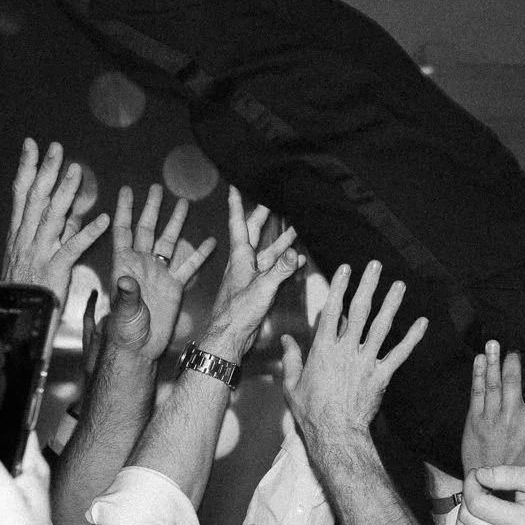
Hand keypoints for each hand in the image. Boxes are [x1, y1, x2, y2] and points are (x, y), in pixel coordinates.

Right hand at [3, 140, 111, 299]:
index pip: (22, 193)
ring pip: (51, 217)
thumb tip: (73, 212)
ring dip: (64, 193)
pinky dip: (86, 232)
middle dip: (46, 170)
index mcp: (19, 233)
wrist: (14, 319)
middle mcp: (26, 238)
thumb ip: (55, 233)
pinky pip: (72, 247)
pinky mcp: (54, 269)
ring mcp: (39, 252)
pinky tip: (101, 219)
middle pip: (35, 197)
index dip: (27, 168)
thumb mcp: (35, 256)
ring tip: (76, 171)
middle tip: (56, 146)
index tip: (32, 145)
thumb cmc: (27, 288)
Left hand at [103, 183, 213, 361]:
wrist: (140, 348)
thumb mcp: (124, 312)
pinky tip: (210, 240)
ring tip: (183, 203)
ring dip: (175, 223)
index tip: (127, 190)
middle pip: (147, 229)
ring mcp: (159, 273)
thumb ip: (127, 295)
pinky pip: (188, 266)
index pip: (123, 231)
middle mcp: (141, 264)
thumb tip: (127, 280)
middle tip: (156, 187)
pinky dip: (199, 254)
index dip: (124, 211)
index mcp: (125, 265)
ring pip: (168, 242)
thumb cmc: (125, 331)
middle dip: (151, 208)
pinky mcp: (174, 286)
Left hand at [201, 189, 302, 359]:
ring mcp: (250, 275)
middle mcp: (243, 263)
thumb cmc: (236, 314)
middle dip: (262, 215)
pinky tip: (296, 260)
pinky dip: (284, 262)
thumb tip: (295, 253)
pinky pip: (272, 269)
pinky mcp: (256, 287)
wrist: (228, 338)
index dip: (237, 205)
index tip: (235, 187)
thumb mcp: (261, 289)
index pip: (238, 224)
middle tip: (270, 199)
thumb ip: (280, 270)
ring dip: (280, 240)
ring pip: (266, 251)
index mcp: (239, 258)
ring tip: (295, 226)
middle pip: (253, 232)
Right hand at [277, 261, 427, 440]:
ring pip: (381, 327)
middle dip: (368, 285)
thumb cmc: (311, 413)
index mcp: (323, 350)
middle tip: (375, 266)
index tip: (345, 269)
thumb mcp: (292, 385)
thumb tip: (286, 340)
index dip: (339, 287)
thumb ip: (291, 359)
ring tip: (399, 285)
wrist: (335, 435)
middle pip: (359, 311)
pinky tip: (422, 323)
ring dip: (391, 304)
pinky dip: (412, 338)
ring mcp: (365, 362)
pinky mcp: (381, 376)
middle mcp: (346, 350)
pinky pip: (399, 354)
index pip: (332, 311)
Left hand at [459, 465, 524, 524]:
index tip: (479, 472)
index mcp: (519, 524)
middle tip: (481, 482)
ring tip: (482, 496)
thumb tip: (478, 475)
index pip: (476, 504)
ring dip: (466, 510)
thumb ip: (505, 474)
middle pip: (466, 518)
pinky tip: (484, 511)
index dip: (471, 483)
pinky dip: (471, 523)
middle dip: (467, 495)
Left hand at [461, 341, 524, 472]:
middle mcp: (512, 417)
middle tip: (514, 349)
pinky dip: (477, 375)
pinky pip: (476, 392)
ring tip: (492, 344)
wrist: (489, 484)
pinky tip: (478, 361)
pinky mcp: (474, 420)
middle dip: (513, 362)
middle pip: (513, 382)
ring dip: (492, 361)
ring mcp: (492, 417)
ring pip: (493, 383)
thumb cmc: (517, 465)